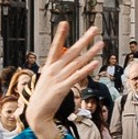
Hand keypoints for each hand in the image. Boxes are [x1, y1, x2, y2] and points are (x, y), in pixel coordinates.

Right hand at [27, 23, 103, 138]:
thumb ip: (56, 72)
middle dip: (84, 39)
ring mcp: (58, 79)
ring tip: (100, 44)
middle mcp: (53, 70)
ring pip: (77, 62)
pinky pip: (77, 76)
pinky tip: (95, 63)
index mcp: (48, 68)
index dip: (60, 35)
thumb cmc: (42, 99)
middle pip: (71, 52)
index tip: (64, 23)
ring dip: (90, 53)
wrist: (36, 115)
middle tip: (94, 29)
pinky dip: (86, 69)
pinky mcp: (62, 88)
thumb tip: (65, 65)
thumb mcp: (47, 81)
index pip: (55, 47)